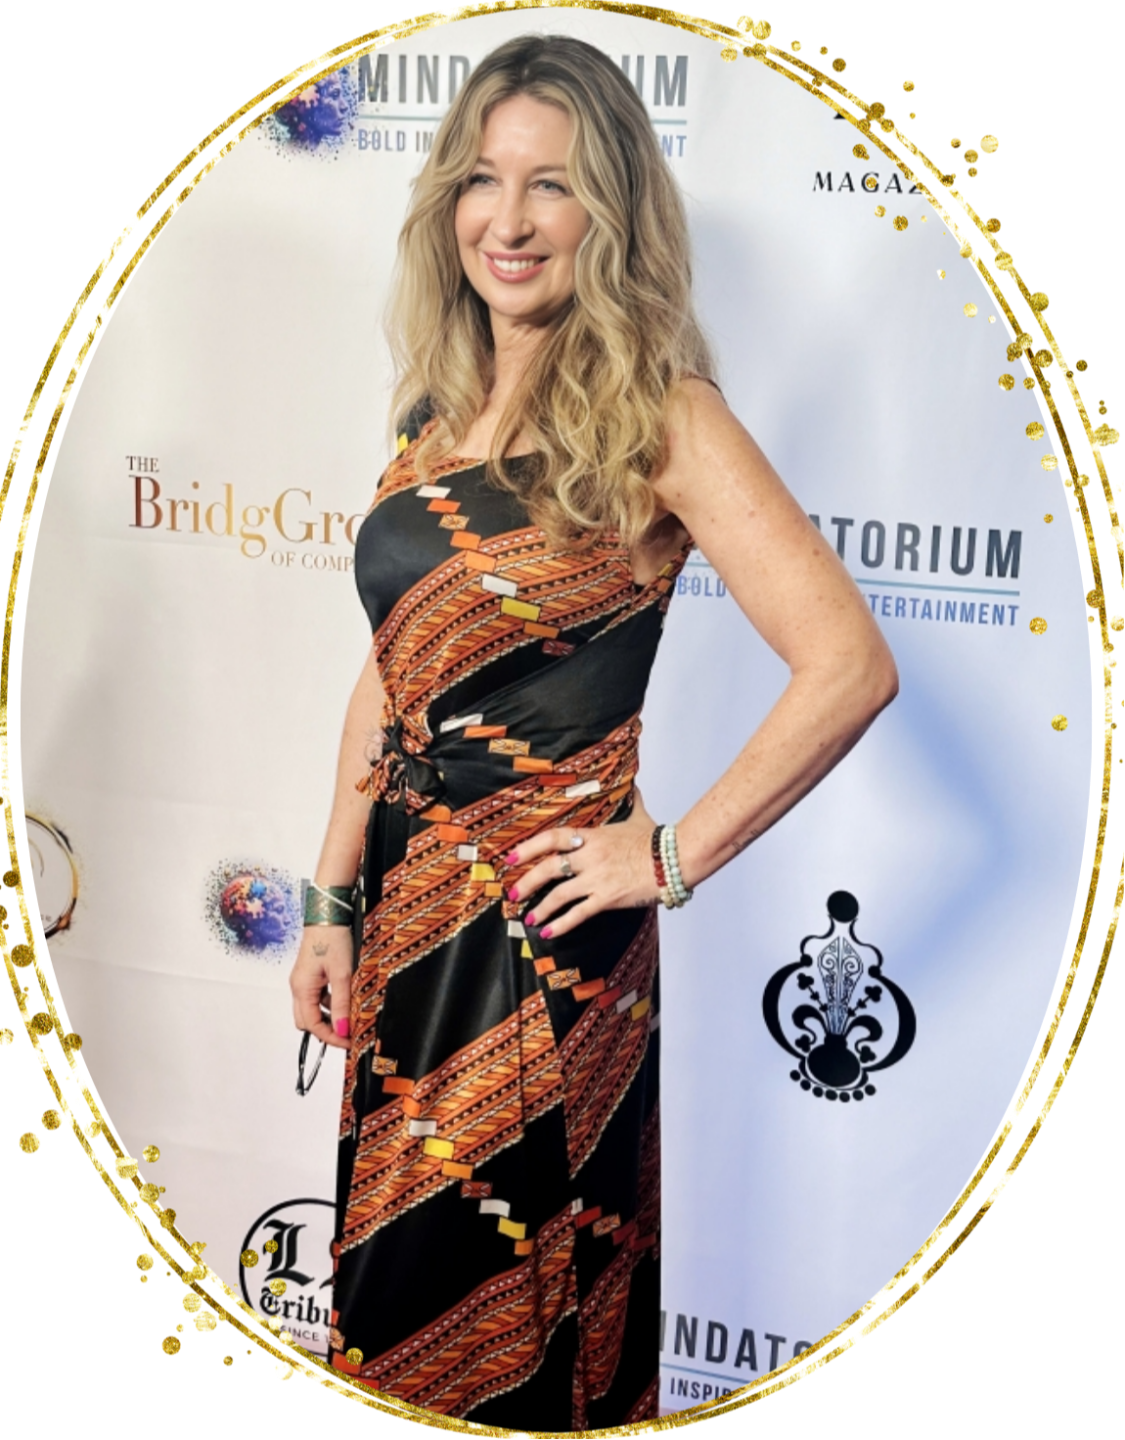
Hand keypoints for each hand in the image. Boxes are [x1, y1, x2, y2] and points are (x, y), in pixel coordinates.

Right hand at [290, 925, 352, 1048]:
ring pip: (312, 1009)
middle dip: (326, 1030)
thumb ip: (342, 1004)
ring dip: (328, 1017)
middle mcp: (298, 986)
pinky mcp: (310, 974)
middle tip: (347, 1033)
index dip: (330, 1037)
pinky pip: (316, 997)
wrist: (328, 915)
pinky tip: (345, 1001)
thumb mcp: (342, 974)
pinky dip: (329, 1004)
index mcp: (302, 988)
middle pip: (307, 1020)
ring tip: (349, 1018)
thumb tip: (343, 1029)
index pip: (312, 1025)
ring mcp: (303, 980)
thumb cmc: (332, 939)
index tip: (347, 1042)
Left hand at [504, 790, 659, 939]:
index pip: (552, 838)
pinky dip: (561, 924)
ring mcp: (597, 879)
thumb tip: (634, 785)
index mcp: (593, 836)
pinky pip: (579, 914)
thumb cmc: (657, 839)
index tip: (510, 857)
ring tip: (528, 918)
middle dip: (527, 882)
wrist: (675, 859)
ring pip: (559, 894)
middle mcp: (590, 856)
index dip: (528, 847)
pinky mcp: (608, 898)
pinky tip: (548, 932)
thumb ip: (632, 801)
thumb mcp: (639, 815)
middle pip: (548, 868)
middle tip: (512, 894)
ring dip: (541, 908)